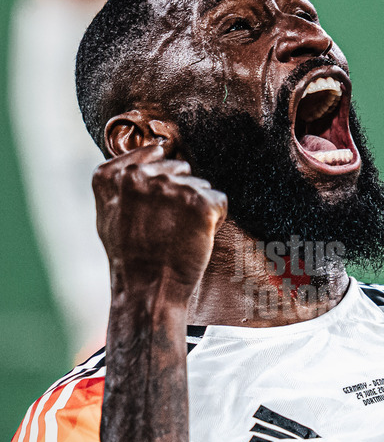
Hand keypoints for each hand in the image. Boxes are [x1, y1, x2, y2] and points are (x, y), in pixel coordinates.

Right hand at [93, 145, 227, 296]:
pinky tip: (196, 237)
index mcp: (116, 174)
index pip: (154, 153)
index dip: (160, 182)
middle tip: (166, 225)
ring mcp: (172, 187)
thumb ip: (120, 180)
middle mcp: (142, 175)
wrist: (147, 290)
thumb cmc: (129, 257)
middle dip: (180, 192)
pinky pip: (219, 200)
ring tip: (179, 234)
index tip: (154, 208)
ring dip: (197, 206)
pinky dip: (215, 219)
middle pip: (180, 168)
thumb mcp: (106, 213)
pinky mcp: (200, 203)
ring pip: (201, 185)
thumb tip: (152, 150)